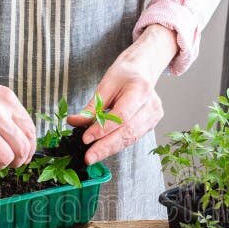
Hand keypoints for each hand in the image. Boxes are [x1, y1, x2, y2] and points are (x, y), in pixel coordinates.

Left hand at [67, 24, 177, 163]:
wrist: (143, 70)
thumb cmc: (125, 74)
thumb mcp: (105, 84)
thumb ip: (92, 106)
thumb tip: (75, 122)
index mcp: (141, 89)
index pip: (121, 116)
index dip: (103, 129)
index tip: (86, 138)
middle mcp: (151, 106)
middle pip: (127, 132)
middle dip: (105, 147)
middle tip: (88, 157)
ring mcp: (153, 117)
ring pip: (130, 139)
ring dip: (110, 149)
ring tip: (93, 156)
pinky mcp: (150, 125)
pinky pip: (132, 138)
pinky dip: (116, 145)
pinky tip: (103, 149)